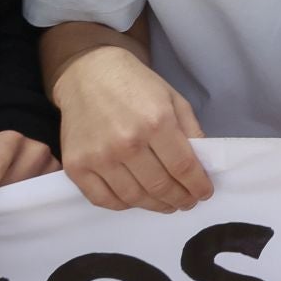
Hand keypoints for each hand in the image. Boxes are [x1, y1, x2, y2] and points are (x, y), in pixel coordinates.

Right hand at [51, 47, 211, 211]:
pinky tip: (136, 200)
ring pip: (134, 197)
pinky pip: (103, 199)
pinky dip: (123, 205)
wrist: (89, 74)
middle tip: (187, 202)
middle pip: (160, 186)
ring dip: (155, 206)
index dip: (197, 186)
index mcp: (157, 122)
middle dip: (179, 199)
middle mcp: (127, 142)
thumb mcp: (174, 99)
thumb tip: (203, 164)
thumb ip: (191, 131)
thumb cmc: (137, 85)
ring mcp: (99, 157)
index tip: (204, 194)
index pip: (183, 167)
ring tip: (167, 204)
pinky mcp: (76, 166)